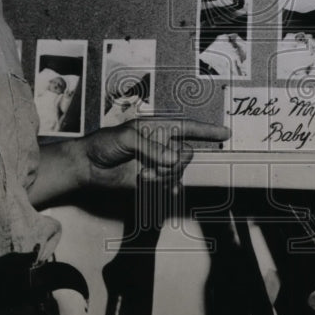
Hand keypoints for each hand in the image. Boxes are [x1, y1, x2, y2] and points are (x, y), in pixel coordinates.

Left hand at [82, 117, 229, 188]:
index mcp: (158, 128)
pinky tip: (159, 187)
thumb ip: (152, 147)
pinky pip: (169, 184)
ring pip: (177, 171)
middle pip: (186, 154)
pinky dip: (165, 186)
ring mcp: (158, 163)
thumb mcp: (127, 138)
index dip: (207, 130)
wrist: (89, 166)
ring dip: (163, 176)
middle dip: (173, 162)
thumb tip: (173, 158)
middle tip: (151, 165)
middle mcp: (162, 145)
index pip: (188, 127)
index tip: (225, 132)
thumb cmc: (104, 143)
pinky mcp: (152, 180)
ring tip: (142, 175)